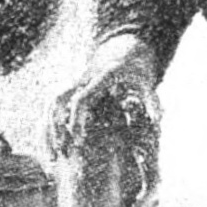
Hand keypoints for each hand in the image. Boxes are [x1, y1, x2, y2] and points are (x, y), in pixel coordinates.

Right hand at [47, 34, 160, 157]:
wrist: (125, 50)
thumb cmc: (136, 71)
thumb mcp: (146, 84)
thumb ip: (151, 101)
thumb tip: (157, 119)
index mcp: (100, 78)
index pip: (81, 99)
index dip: (77, 119)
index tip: (78, 140)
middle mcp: (83, 80)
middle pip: (58, 102)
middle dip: (55, 128)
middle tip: (60, 154)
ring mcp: (74, 85)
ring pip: (51, 105)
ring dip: (48, 129)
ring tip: (52, 156)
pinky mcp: (71, 91)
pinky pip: (52, 109)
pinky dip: (49, 127)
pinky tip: (52, 148)